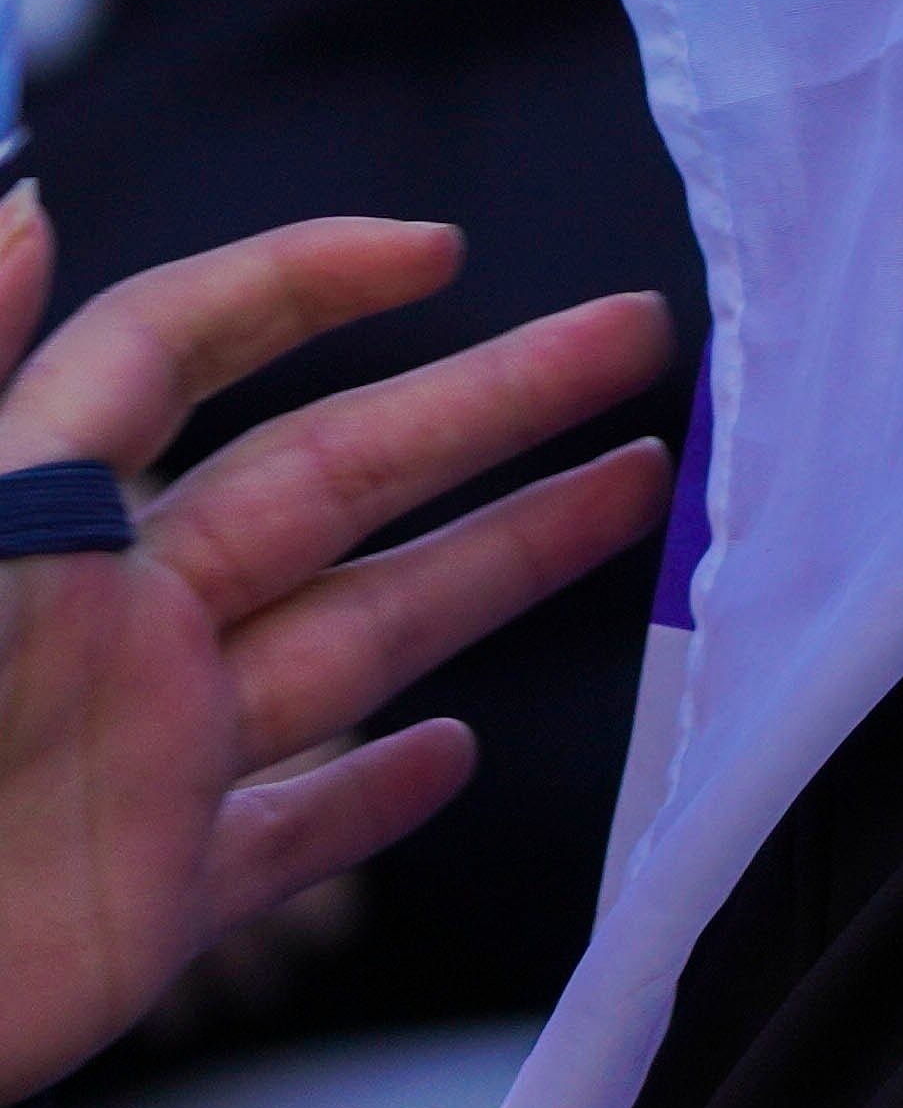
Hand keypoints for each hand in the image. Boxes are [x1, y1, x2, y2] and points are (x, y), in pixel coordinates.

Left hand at [0, 205, 672, 1103]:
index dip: (296, 282)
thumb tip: (29, 205)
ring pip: (359, 634)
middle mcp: (113, 622)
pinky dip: (369, 800)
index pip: (174, 351)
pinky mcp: (155, 901)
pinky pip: (286, 837)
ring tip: (637, 487)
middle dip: (492, 398)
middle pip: (332, 474)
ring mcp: (146, 757)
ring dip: (502, 557)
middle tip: (635, 332)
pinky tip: (449, 756)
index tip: (433, 251)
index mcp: (40, 521)